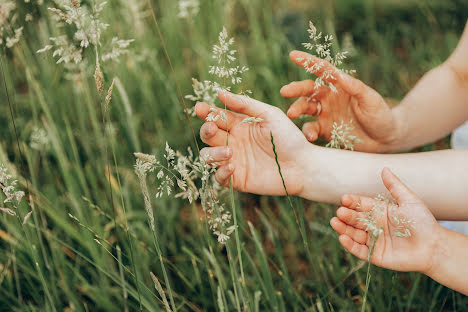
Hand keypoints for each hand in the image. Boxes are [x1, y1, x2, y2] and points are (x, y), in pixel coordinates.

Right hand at [195, 91, 308, 195]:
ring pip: (208, 156)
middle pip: (208, 135)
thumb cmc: (289, 137)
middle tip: (211, 128)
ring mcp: (234, 161)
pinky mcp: (237, 179)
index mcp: (239, 125)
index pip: (217, 117)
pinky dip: (221, 172)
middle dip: (206, 130)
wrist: (303, 165)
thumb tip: (219, 92)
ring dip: (212, 153)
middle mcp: (233, 142)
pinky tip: (232, 166)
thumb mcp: (269, 115)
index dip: (206, 112)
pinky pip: (219, 177)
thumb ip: (244, 105)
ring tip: (229, 152)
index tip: (200, 108)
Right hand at [281, 50, 402, 152]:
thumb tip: (341, 76)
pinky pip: (311, 129)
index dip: (308, 62)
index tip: (293, 55)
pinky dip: (308, 131)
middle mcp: (330, 98)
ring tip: (292, 114)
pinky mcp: (325, 131)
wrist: (384, 141)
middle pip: (308, 90)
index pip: (323, 70)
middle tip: (285, 91)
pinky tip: (310, 135)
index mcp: (340, 86)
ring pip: (306, 108)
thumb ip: (356, 88)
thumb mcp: (371, 100)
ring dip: (297, 109)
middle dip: (295, 89)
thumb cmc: (381, 116)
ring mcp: (326, 115)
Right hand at [330, 168, 439, 273]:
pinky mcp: (375, 256)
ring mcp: (373, 240)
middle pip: (355, 219)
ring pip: (353, 234)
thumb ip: (395, 186)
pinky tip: (342, 238)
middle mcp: (374, 225)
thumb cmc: (423, 222)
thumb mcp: (409, 201)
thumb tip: (384, 169)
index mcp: (379, 211)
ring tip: (335, 223)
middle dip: (346, 216)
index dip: (353, 202)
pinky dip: (350, 245)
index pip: (361, 205)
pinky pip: (359, 250)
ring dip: (343, 229)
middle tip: (340, 212)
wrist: (434, 247)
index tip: (345, 198)